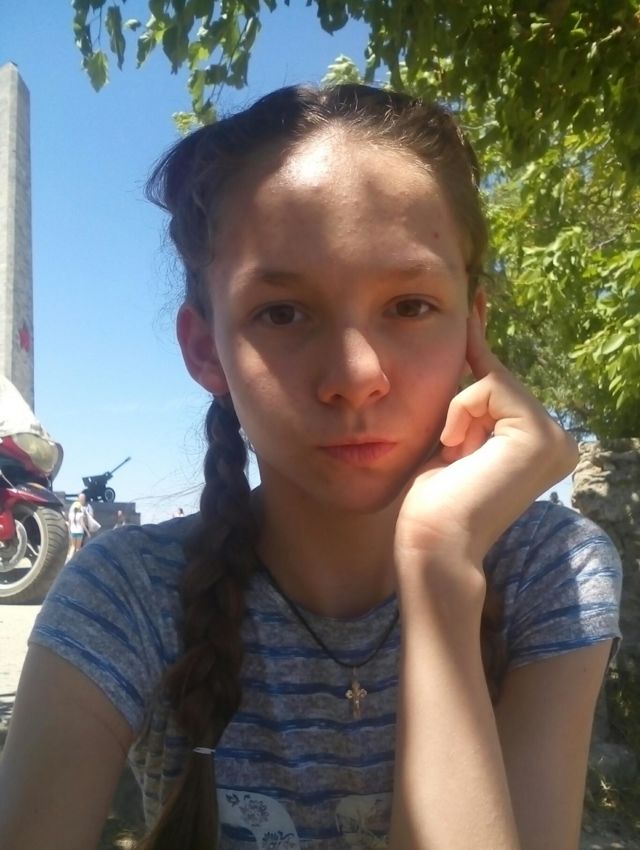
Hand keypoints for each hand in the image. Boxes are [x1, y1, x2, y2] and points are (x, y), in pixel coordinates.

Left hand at [395, 312, 577, 572]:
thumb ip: (468, 400)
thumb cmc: (434, 500)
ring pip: (492, 382)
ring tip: (457, 458)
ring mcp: (555, 439)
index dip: (481, 341)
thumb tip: (468, 345)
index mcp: (541, 445)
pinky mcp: (539, 435)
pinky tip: (459, 451)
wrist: (431, 541)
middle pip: (496, 380)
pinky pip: (487, 389)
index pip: (503, 382)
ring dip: (458, 415)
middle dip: (459, 408)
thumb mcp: (453, 436)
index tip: (476, 296)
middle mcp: (559, 441)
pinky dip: (460, 414)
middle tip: (453, 455)